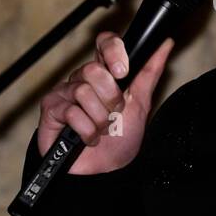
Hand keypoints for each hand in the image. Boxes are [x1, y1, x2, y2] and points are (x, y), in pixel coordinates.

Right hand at [36, 32, 175, 174]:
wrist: (104, 172)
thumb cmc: (120, 140)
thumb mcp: (141, 105)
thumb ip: (149, 73)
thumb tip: (165, 44)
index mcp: (105, 74)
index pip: (104, 43)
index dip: (112, 50)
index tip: (123, 71)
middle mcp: (83, 79)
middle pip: (93, 69)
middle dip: (110, 98)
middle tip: (114, 114)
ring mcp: (65, 93)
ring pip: (83, 91)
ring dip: (99, 118)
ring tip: (101, 130)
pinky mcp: (51, 109)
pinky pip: (71, 111)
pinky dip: (86, 131)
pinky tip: (88, 138)